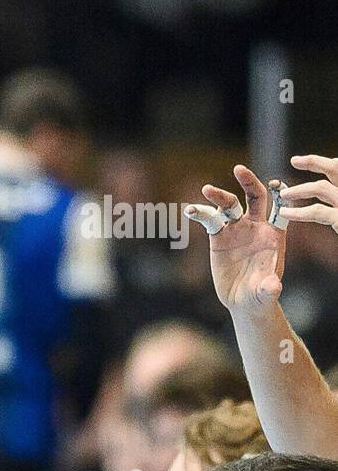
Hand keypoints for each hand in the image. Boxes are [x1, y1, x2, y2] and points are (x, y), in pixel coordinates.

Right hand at [186, 164, 285, 317]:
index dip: (279, 195)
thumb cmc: (260, 296)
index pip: (279, 208)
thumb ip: (270, 288)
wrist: (242, 301)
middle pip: (255, 197)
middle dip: (249, 181)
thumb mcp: (266, 293)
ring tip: (206, 189)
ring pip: (229, 205)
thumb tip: (274, 286)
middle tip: (239, 169)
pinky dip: (200, 213)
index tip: (275, 184)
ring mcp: (236, 230)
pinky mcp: (218, 237)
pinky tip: (190, 210)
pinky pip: (209, 220)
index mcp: (274, 234)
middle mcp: (256, 227)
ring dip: (219, 194)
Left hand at [280, 153, 337, 232]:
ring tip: (284, 194)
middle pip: (337, 168)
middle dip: (314, 162)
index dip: (331, 163)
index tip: (310, 161)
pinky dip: (298, 212)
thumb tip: (328, 190)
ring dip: (299, 190)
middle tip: (294, 161)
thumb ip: (337, 198)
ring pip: (321, 188)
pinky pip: (317, 212)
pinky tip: (285, 213)